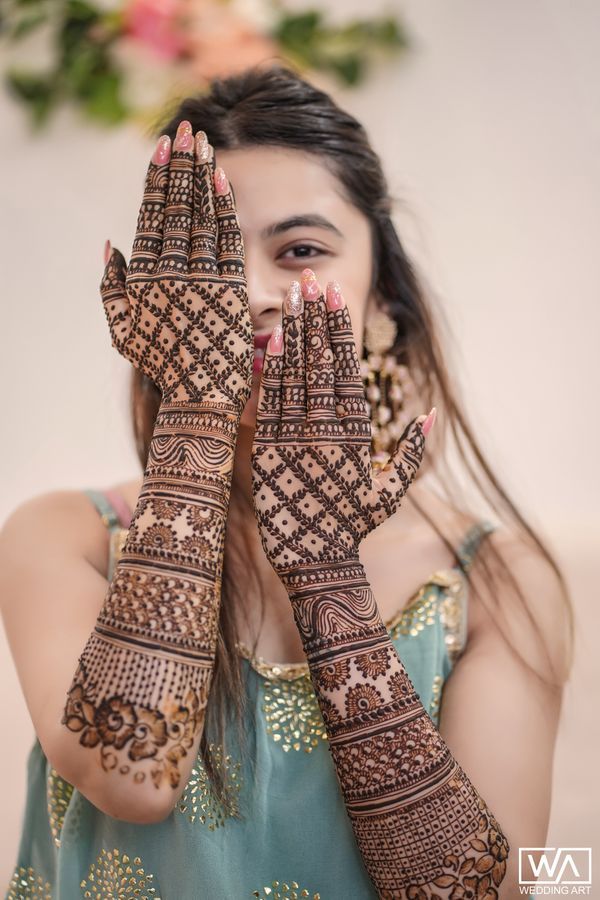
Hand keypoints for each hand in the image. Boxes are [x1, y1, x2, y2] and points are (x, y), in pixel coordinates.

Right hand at [100, 120, 253, 411]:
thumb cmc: (161, 366)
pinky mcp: (229, 290)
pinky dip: (225, 209)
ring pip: (200, 217)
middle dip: (182, 164)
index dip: (158, 178)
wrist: (199, 398)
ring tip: (205, 142)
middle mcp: (170, 273)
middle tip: (188, 128)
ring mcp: (201, 280)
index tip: (164, 145)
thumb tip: (108, 245)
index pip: (151, 217)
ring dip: (202, 176)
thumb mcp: (123, 332)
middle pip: (176, 208)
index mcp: (144, 279)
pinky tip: (224, 179)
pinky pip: (227, 241)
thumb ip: (112, 288)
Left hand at [250, 269, 434, 587]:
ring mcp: (296, 439)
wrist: (314, 559)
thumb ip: (409, 453)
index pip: (348, 371)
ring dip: (294, 332)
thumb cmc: (353, 527)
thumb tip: (430, 414)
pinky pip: (271, 403)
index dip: (340, 332)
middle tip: (311, 278)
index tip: (335, 297)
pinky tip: (272, 339)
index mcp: (356, 437)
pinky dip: (272, 371)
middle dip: (316, 318)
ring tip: (292, 295)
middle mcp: (326, 431)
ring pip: (295, 376)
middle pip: (321, 363)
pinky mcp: (270, 450)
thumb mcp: (389, 493)